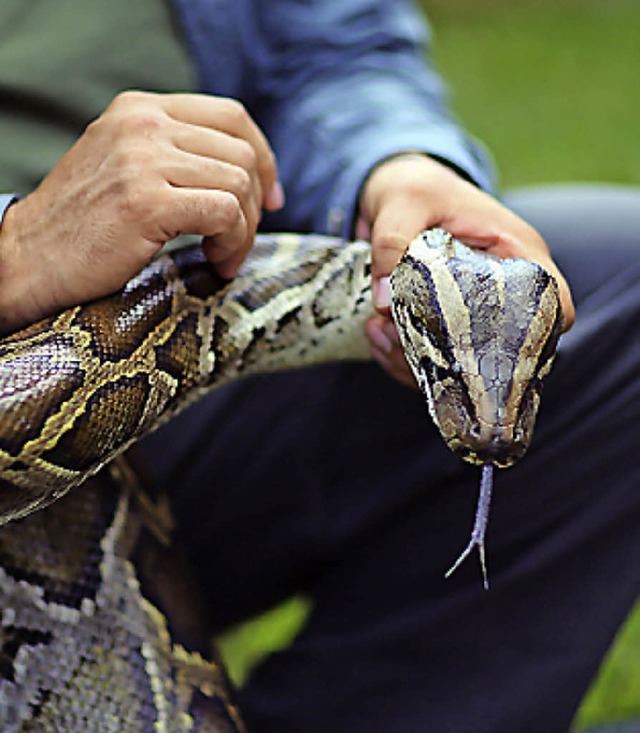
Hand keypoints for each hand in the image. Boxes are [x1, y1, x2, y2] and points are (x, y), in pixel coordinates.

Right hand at [0, 91, 282, 332]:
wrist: (29, 257)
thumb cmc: (83, 224)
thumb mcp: (126, 165)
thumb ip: (176, 154)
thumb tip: (246, 172)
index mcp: (141, 109)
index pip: (232, 115)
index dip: (264, 159)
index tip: (270, 199)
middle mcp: (143, 124)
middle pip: (243, 153)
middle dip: (256, 205)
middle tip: (239, 241)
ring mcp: (143, 160)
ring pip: (239, 184)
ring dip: (245, 231)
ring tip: (224, 256)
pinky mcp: (146, 201)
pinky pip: (225, 213)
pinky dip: (233, 243)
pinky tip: (216, 262)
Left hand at [357, 154, 574, 385]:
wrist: (393, 190)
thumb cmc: (413, 186)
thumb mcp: (403, 201)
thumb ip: (392, 243)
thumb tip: (385, 303)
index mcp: (515, 252)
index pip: (554, 303)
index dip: (537, 334)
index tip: (487, 347)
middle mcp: (499, 287)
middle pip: (501, 348)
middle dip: (450, 358)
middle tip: (399, 337)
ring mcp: (470, 309)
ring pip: (460, 361)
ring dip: (415, 361)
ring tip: (378, 334)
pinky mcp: (441, 322)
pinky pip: (430, 357)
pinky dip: (400, 359)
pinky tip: (375, 337)